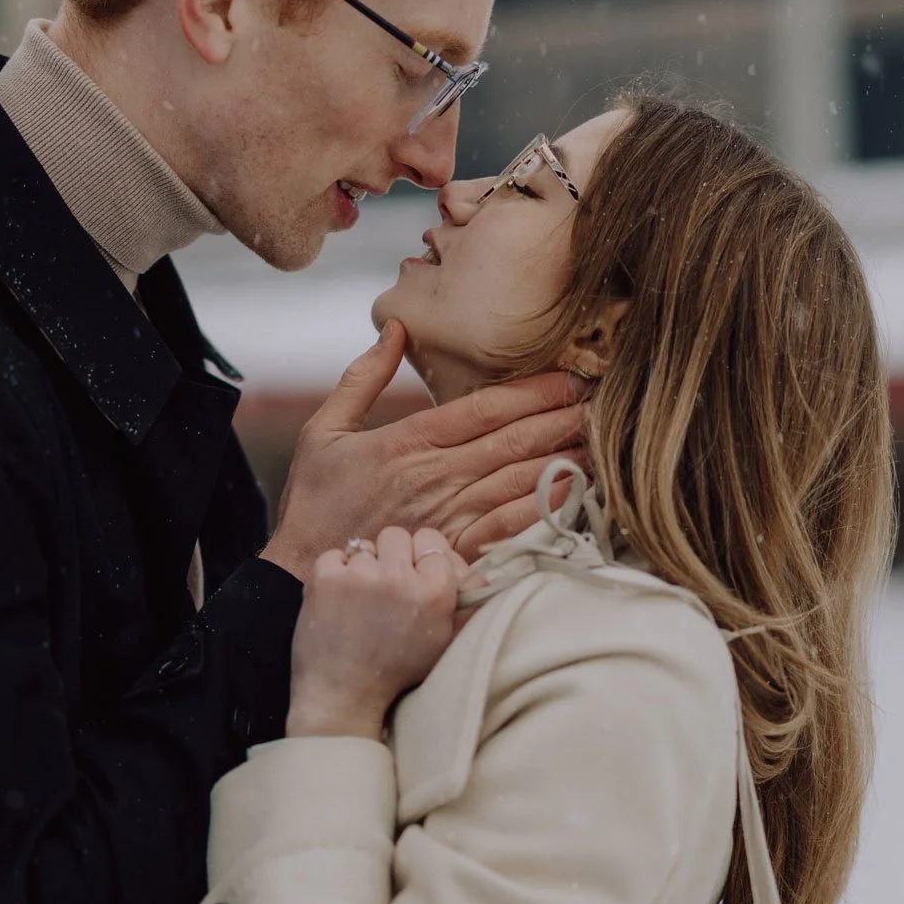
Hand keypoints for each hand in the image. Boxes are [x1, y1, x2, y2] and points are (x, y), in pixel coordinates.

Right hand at [260, 322, 587, 583]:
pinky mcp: (452, 553)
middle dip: (561, 415)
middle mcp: (435, 475)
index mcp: (408, 440)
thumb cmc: (313, 503)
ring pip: (518, 478)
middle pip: (513, 439)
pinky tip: (573, 493)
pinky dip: (542, 509)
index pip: (485, 406)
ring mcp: (448, 516)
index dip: (533, 389)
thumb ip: (362, 377)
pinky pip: (508, 527)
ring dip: (563, 457)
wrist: (302, 574)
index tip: (568, 373)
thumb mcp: (323, 430)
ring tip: (600, 439)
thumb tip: (395, 328)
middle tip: (600, 398)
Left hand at [287, 527, 467, 739]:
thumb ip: (465, 602)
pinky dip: (335, 573)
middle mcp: (399, 577)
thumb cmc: (397, 672)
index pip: (431, 541)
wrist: (344, 695)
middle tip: (384, 586)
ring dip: (362, 568)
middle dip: (391, 557)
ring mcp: (360, 575)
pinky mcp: (326, 577)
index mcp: (435, 591)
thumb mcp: (445, 641)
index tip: (413, 575)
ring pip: (364, 546)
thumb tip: (479, 572)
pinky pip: (334, 555)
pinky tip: (339, 599)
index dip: (421, 557)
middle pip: (397, 536)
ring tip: (360, 600)